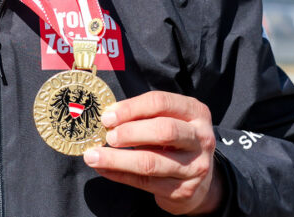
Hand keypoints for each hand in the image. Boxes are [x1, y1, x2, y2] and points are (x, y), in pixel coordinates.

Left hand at [83, 91, 222, 214]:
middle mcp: (201, 138)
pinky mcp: (183, 190)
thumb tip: (106, 117)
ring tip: (93, 156)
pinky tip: (103, 169)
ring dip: (116, 159)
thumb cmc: (175, 142)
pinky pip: (144, 182)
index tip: (108, 116)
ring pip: (151, 162)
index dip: (131, 108)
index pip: (161, 103)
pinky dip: (119, 175)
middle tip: (107, 136)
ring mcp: (195, 166)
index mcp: (195, 113)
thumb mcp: (168, 120)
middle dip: (129, 132)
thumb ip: (143, 116)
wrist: (201, 181)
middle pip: (163, 131)